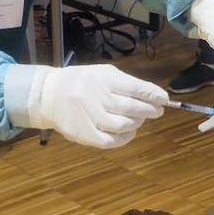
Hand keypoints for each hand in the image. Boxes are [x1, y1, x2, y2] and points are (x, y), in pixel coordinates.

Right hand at [25, 64, 167, 148]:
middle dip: (149, 110)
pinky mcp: (84, 134)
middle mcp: (96, 97)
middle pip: (131, 108)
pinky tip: (129, 132)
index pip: (134, 87)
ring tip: (140, 119)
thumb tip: (153, 96)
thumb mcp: (102, 74)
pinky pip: (111, 140)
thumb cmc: (82, 82)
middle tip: (158, 110)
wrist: (49, 95)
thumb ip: (126, 84)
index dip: (152, 94)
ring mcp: (90, 117)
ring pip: (123, 125)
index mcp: (102, 78)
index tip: (164, 98)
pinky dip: (125, 138)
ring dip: (137, 123)